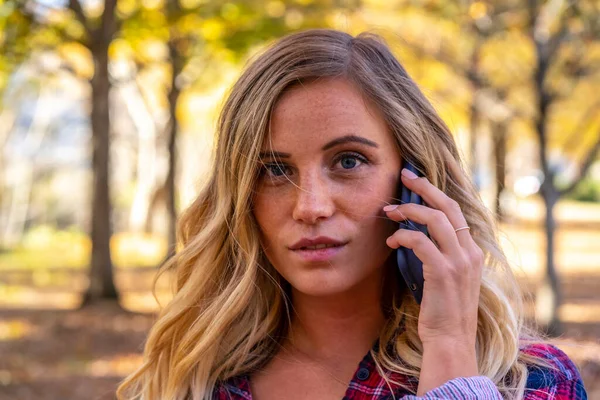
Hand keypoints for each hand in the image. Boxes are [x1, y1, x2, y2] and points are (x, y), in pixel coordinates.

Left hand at [383, 168, 482, 347]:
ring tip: (389, 212)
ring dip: (408, 211)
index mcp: (472, 251)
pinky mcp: (444, 272)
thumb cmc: (443, 310)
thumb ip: (440, 253)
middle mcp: (469, 252)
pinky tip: (391, 242)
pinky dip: (403, 236)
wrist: (451, 340)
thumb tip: (416, 233)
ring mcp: (459, 261)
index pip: (457, 210)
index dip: (438, 190)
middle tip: (405, 176)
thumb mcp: (447, 277)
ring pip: (435, 219)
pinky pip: (420, 242)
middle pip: (448, 206)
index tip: (420, 178)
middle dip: (425, 187)